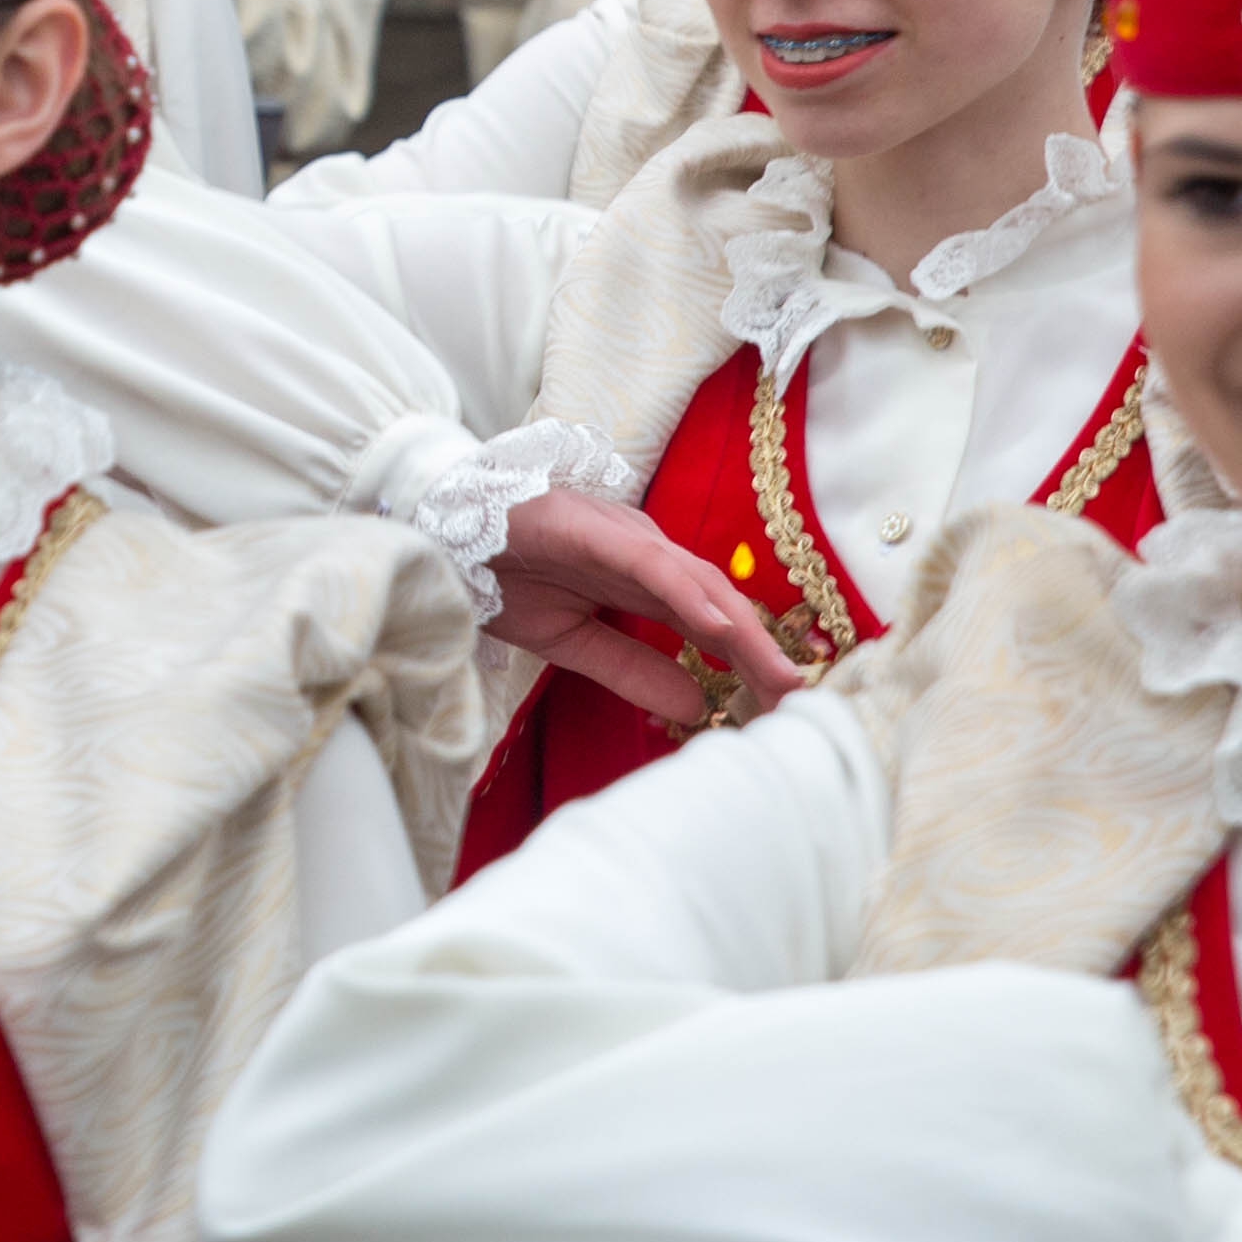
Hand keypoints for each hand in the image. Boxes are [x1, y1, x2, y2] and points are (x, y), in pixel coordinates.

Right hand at [484, 487, 806, 725]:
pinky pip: (652, 566)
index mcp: (643, 581)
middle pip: (720, 605)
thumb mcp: (572, 644)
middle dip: (765, 655)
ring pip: (699, 584)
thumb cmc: (502, 578)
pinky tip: (719, 629)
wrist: (438, 533)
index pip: (712, 625)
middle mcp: (647, 554)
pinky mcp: (595, 530)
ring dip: (744, 630)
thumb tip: (693, 705)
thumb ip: (631, 671)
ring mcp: (624, 538)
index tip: (786, 710)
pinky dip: (689, 596)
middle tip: (804, 703)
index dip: (753, 665)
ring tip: (780, 675)